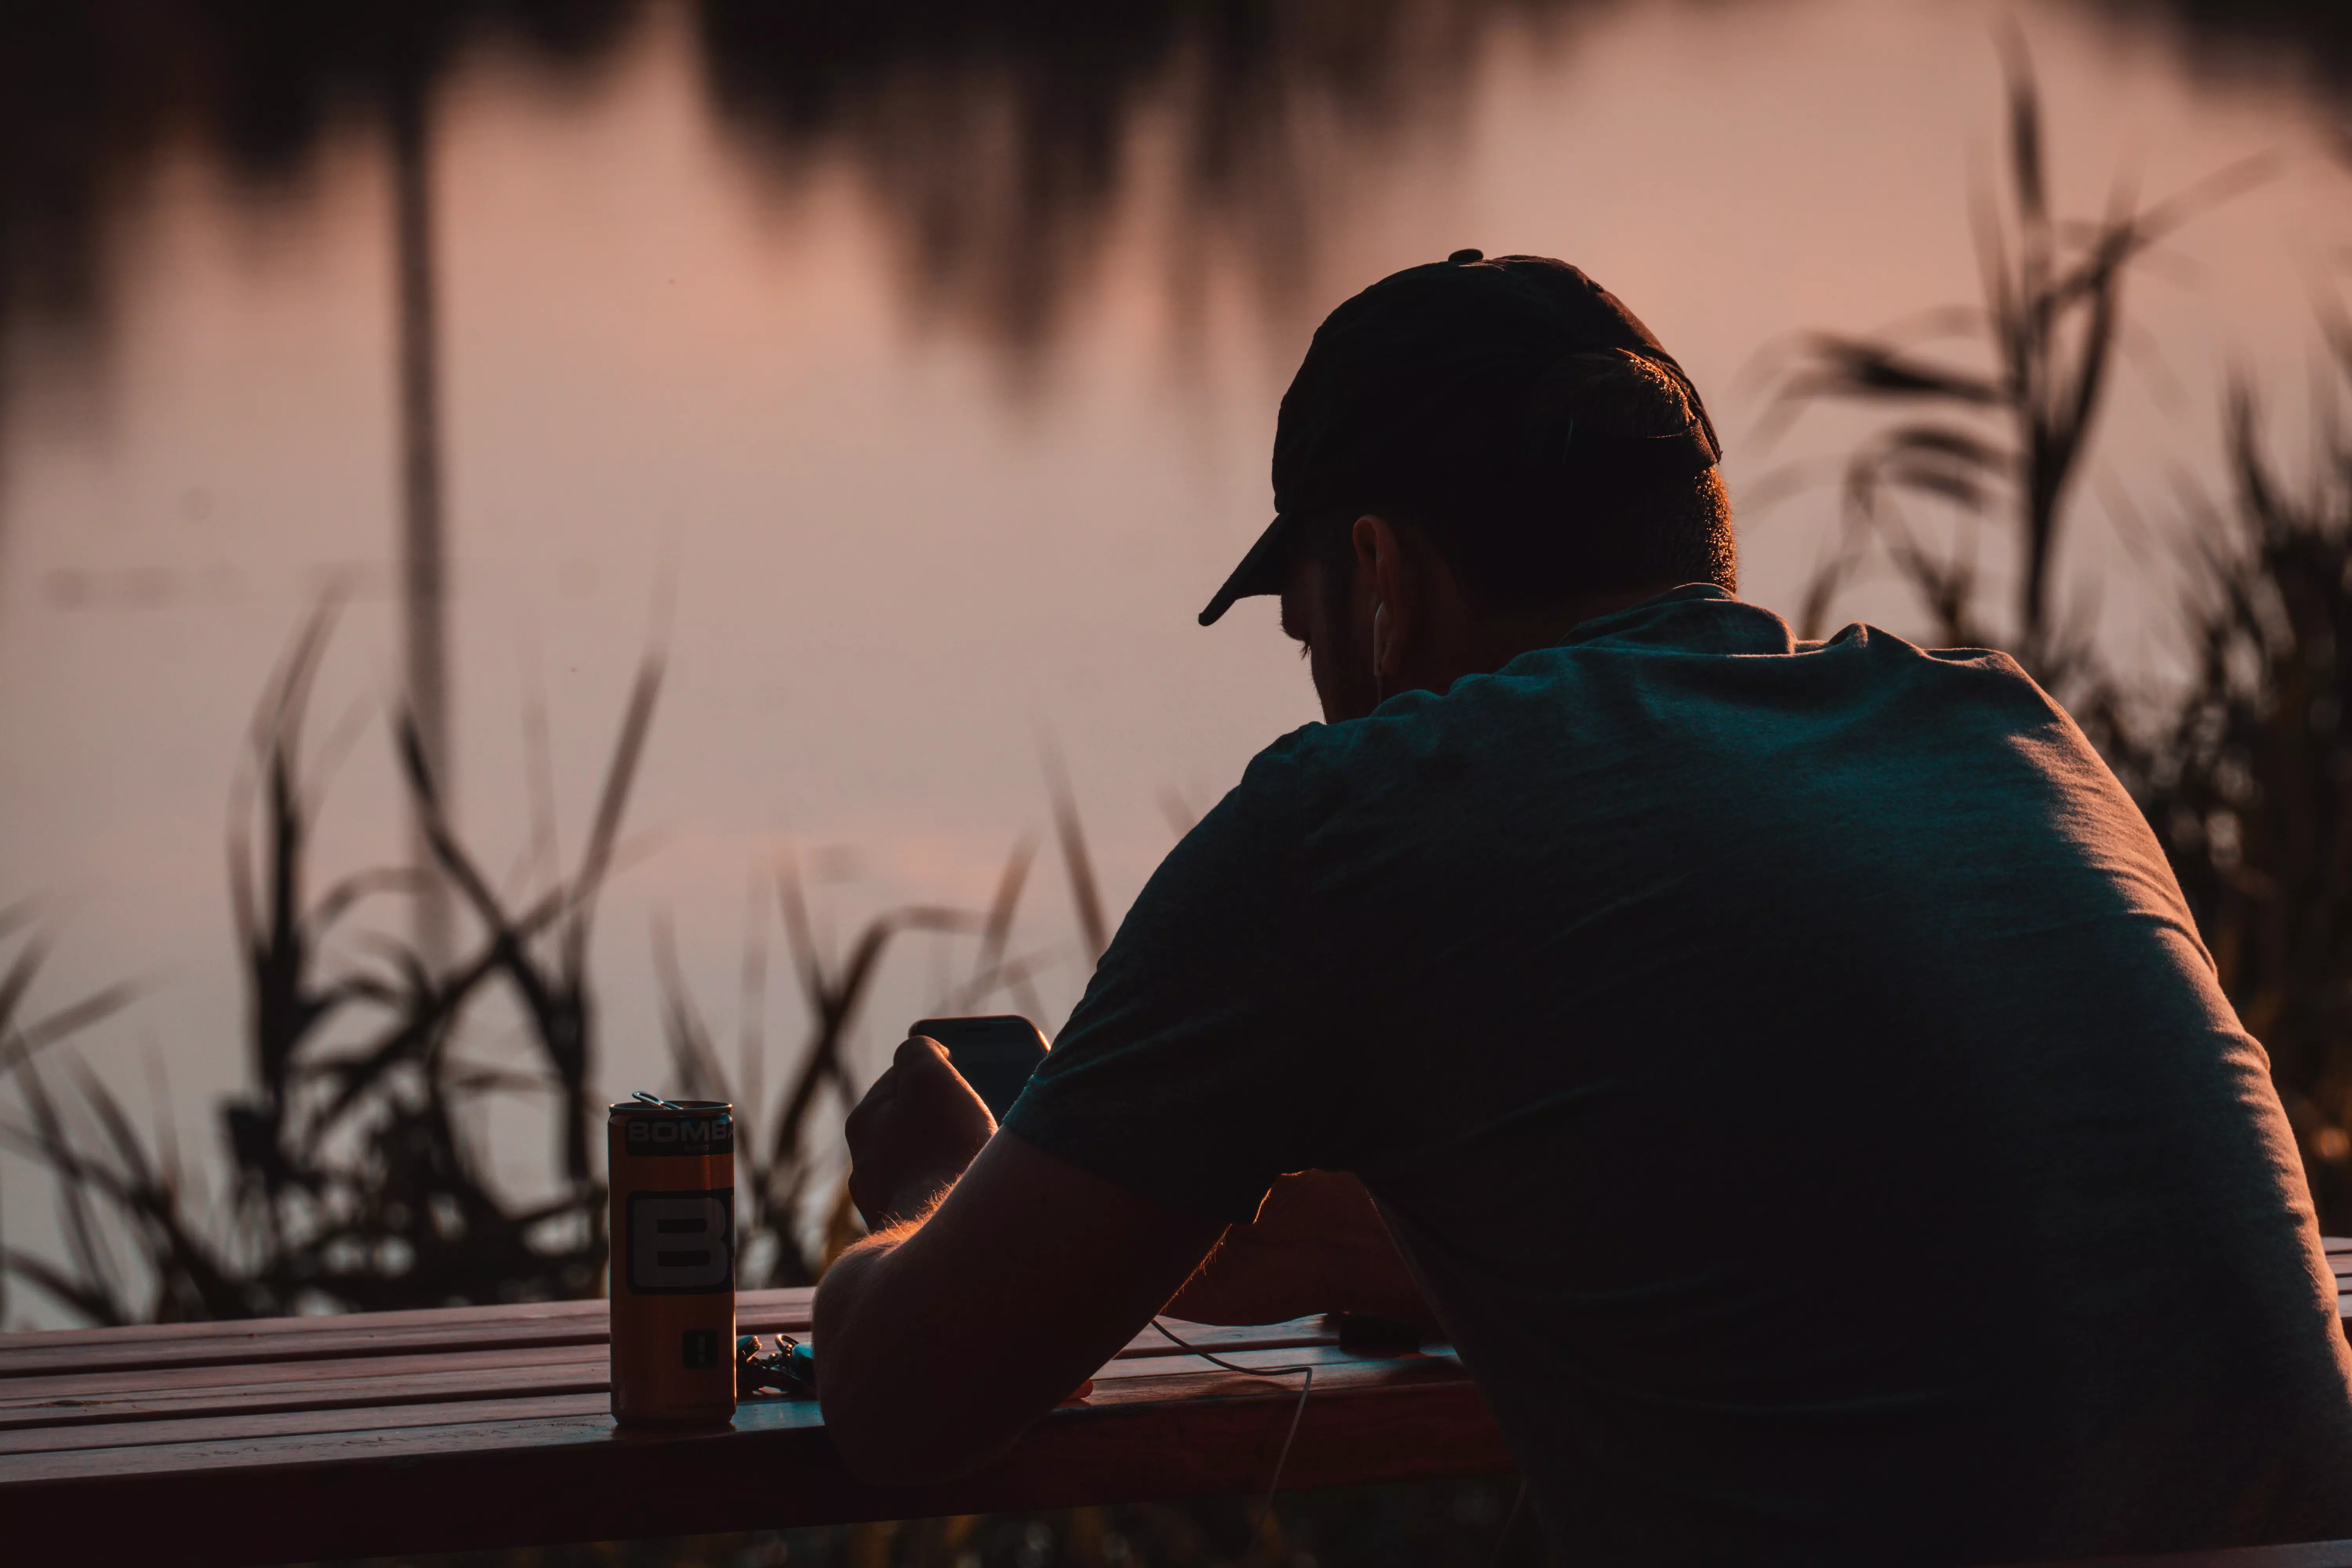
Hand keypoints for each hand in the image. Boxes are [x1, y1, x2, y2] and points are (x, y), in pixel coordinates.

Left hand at [845, 1036, 996, 1229]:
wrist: (949, 1242)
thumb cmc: (941, 1151)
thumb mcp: (928, 1077)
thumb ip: (919, 1051)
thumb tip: (923, 1052)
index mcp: (864, 1123)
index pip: (901, 1080)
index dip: (938, 1070)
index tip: (967, 1073)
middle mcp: (867, 1166)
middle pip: (915, 1125)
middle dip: (949, 1115)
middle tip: (986, 1112)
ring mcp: (889, 1205)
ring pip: (927, 1164)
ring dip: (955, 1155)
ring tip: (990, 1154)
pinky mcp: (912, 1238)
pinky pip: (938, 1201)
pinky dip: (957, 1190)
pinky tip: (980, 1192)